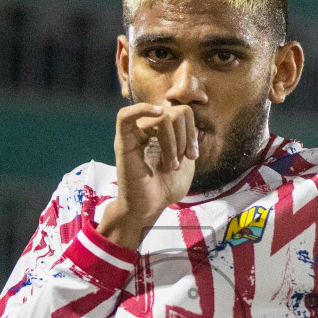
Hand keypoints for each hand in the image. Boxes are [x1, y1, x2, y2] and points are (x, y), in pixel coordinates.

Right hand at [98, 102, 200, 249]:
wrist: (150, 208)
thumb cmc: (165, 188)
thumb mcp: (186, 161)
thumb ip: (188, 139)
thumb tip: (191, 123)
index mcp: (162, 132)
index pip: (182, 112)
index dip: (192, 131)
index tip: (193, 156)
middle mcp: (147, 129)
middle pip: (174, 112)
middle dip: (185, 138)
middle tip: (183, 160)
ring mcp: (134, 134)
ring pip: (161, 116)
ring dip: (174, 143)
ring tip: (171, 164)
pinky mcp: (123, 142)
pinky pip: (125, 116)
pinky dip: (143, 109)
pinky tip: (158, 115)